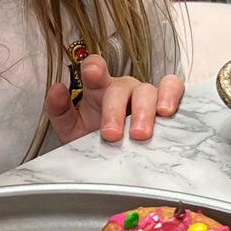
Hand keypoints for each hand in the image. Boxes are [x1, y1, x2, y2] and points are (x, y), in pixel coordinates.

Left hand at [44, 55, 184, 144]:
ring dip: (145, 111)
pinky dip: (172, 96)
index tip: (93, 75)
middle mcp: (123, 88)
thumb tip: (56, 89)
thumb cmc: (94, 141)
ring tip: (140, 133)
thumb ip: (59, 111)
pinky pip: (174, 89)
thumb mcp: (71, 130)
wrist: (112, 163)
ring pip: (148, 90)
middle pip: (122, 87)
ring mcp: (146, 94)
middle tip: (111, 135)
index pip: (95, 68)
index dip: (95, 68)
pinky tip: (168, 113)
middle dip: (115, 111)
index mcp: (98, 89)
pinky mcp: (167, 103)